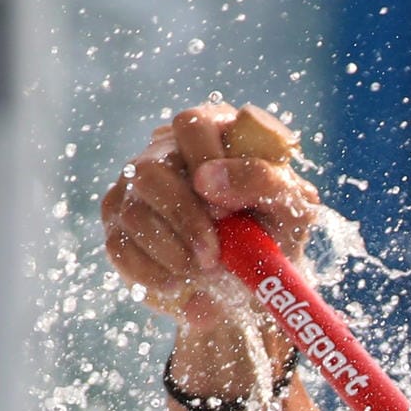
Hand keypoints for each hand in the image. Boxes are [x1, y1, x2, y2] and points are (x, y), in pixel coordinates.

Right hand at [100, 102, 320, 332]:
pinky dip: (153, 274)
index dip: (205, 163)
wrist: (253, 284)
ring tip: (205, 272)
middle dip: (184, 218)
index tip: (226, 209)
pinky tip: (179, 285)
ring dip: (173, 251)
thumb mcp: (291, 205)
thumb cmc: (275, 232)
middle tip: (214, 255)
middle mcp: (165, 153)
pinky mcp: (119, 230)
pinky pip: (119, 249)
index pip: (192, 125)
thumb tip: (207, 181)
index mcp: (211, 132)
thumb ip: (263, 180)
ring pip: (133, 212)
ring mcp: (135, 191)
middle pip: (150, 170)